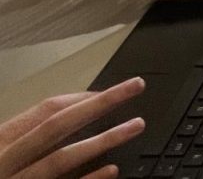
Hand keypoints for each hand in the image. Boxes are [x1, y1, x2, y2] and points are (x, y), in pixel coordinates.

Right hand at [0, 78, 144, 178]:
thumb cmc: (0, 170)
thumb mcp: (5, 151)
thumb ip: (29, 139)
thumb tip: (77, 113)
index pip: (44, 112)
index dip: (82, 98)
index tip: (113, 90)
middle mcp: (3, 161)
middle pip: (57, 126)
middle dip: (99, 104)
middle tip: (135, 86)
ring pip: (59, 159)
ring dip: (102, 140)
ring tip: (136, 125)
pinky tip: (112, 170)